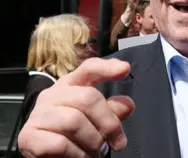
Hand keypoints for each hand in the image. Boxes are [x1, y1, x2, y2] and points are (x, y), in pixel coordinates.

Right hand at [18, 58, 134, 156]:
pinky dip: (76, 154)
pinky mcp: (29, 136)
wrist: (46, 156)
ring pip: (74, 122)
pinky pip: (60, 144)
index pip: (88, 69)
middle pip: (87, 97)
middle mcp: (52, 95)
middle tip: (118, 142)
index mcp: (71, 85)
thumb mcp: (95, 119)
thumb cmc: (75, 135)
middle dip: (108, 123)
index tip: (125, 69)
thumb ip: (112, 110)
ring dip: (92, 142)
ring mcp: (38, 114)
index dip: (107, 68)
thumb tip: (127, 104)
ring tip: (95, 151)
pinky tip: (79, 156)